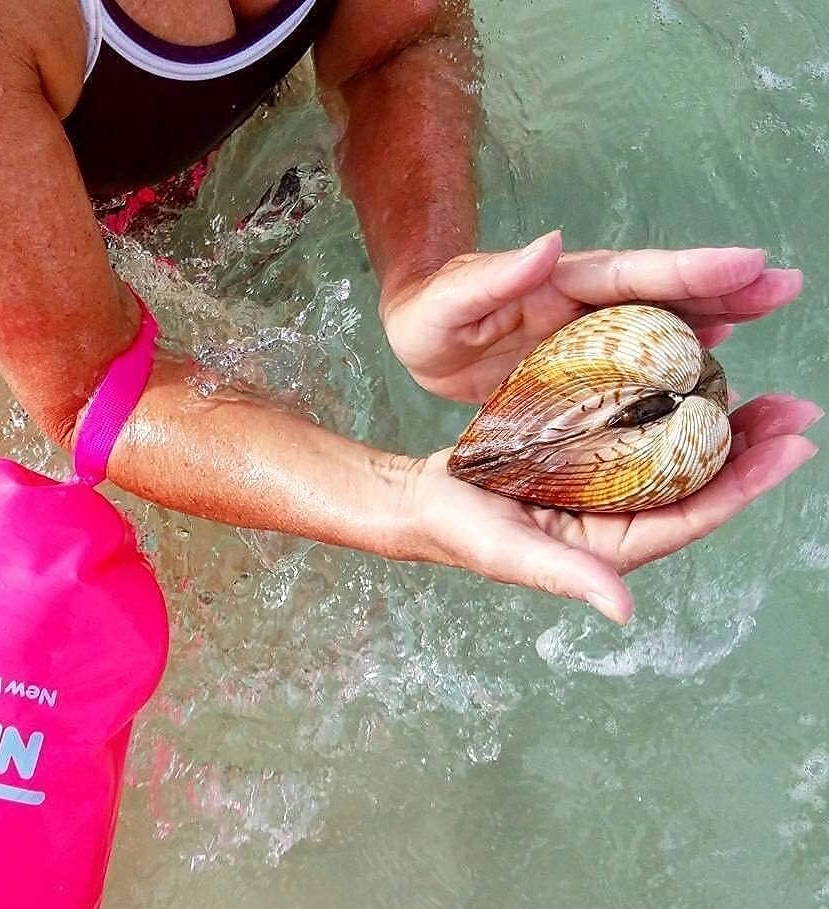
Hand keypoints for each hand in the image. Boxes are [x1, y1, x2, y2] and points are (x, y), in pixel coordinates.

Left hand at [380, 231, 804, 402]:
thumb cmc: (424, 317)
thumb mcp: (446, 304)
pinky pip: (639, 363)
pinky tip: (711, 367)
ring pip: (662, 323)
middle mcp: (583, 303)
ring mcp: (586, 333)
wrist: (418, 340)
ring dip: (716, 318)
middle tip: (786, 286)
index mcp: (558, 282)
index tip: (747, 263)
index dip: (688, 269)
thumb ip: (490, 278)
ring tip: (769, 316)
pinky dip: (676, 362)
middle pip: (664, 291)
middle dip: (724, 286)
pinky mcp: (581, 367)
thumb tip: (548, 246)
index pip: (631, 273)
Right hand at [395, 394, 820, 621]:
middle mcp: (617, 517)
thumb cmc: (460, 531)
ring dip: (724, 423)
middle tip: (798, 409)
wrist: (422, 498)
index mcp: (609, 548)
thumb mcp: (511, 553)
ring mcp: (605, 486)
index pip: (691, 516)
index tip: (794, 446)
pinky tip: (692, 374)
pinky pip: (641, 430)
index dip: (746, 485)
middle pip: (699, 483)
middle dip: (753, 450)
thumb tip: (622, 613)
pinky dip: (672, 403)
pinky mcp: (587, 457)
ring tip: (766, 391)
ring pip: (677, 454)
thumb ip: (567, 577)